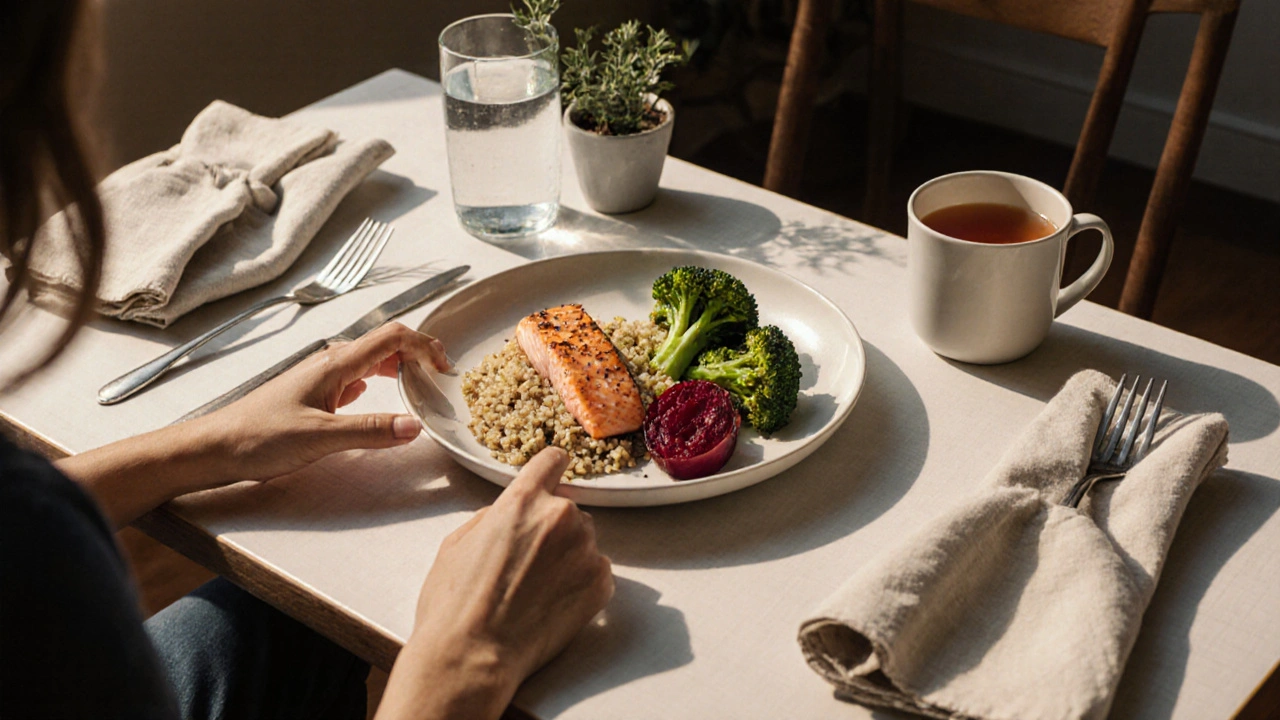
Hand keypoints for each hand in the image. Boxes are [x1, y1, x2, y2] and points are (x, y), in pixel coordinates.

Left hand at [206, 322, 449, 482]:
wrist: (215, 448)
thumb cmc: (258, 438)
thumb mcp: (320, 437)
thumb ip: (370, 431)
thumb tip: (414, 426)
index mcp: (335, 365)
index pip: (392, 338)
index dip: (425, 345)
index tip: (446, 367)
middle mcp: (329, 363)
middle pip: (384, 343)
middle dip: (418, 352)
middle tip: (441, 373)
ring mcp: (321, 377)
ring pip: (370, 359)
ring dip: (400, 366)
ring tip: (419, 384)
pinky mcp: (314, 393)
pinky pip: (355, 376)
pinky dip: (379, 380)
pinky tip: (379, 397)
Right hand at [377, 448, 614, 719]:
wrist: (472, 655)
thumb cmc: (455, 604)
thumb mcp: (457, 543)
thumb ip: (492, 516)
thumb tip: (508, 514)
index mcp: (522, 501)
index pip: (552, 460)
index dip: (551, 470)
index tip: (554, 477)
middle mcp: (561, 517)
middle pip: (567, 509)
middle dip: (552, 529)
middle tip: (527, 564)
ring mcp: (585, 551)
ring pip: (583, 542)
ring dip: (568, 557)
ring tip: (536, 590)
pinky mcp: (601, 584)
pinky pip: (597, 572)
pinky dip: (581, 584)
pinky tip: (552, 604)